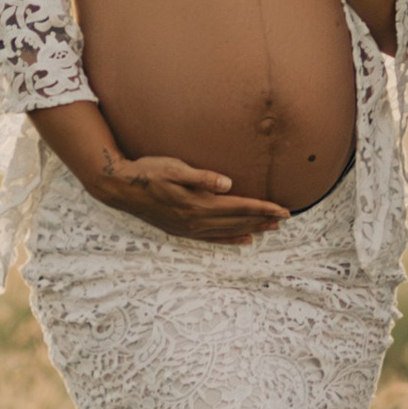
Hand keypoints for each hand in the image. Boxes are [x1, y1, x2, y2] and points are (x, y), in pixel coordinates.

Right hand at [94, 152, 290, 245]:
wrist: (121, 188)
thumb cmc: (148, 171)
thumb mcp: (175, 167)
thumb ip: (202, 177)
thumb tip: (228, 184)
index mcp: (198, 203)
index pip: (239, 206)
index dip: (262, 208)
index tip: (283, 209)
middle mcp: (196, 220)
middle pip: (238, 221)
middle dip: (263, 219)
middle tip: (286, 218)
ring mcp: (189, 228)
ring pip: (228, 231)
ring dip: (251, 229)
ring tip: (271, 228)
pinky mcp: (182, 230)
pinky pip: (212, 239)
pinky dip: (231, 240)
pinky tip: (244, 240)